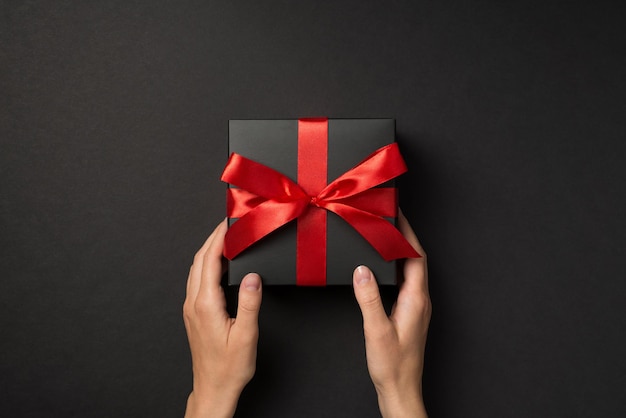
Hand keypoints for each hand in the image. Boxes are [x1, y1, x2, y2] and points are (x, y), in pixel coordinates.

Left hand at [183, 220, 262, 417]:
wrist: (213, 388)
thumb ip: (249, 303)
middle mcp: (194, 303)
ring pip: (195, 270)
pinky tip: (217, 265)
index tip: (228, 223)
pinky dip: (206, 265)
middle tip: (227, 224)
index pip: (210, 261)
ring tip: (223, 239)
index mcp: (206, 304)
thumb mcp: (246, 336)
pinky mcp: (194, 314)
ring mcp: (191, 308)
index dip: (219, 239)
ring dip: (207, 251)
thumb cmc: (230, 367)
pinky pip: (196, 280)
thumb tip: (253, 276)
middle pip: (199, 261)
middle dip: (212, 239)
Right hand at [352, 211, 430, 417]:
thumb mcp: (376, 330)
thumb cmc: (392, 365)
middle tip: (389, 219)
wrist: (400, 389)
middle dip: (404, 237)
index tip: (397, 215)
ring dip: (400, 251)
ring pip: (411, 270)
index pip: (416, 257)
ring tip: (384, 236)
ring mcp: (416, 307)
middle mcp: (420, 300)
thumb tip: (361, 270)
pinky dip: (395, 267)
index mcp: (417, 299)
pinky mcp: (409, 313)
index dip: (408, 234)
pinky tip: (382, 266)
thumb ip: (369, 299)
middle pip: (416, 260)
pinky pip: (405, 281)